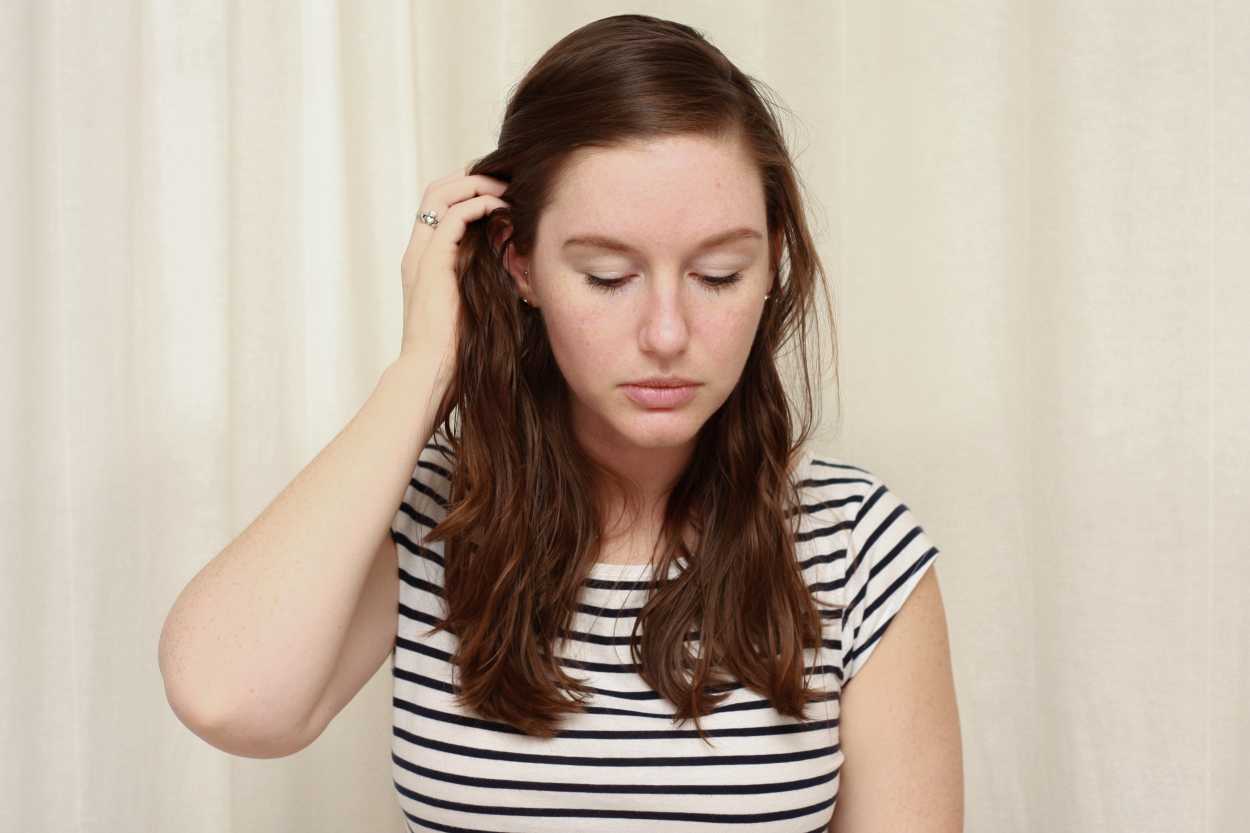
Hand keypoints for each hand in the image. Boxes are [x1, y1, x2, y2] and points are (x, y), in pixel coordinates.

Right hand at [399, 162, 509, 374]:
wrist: (432, 371)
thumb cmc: (457, 348)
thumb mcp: (474, 303)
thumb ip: (484, 278)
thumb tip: (517, 264)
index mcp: (424, 260)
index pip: (439, 207)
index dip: (466, 190)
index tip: (499, 189)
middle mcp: (418, 251)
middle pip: (436, 191)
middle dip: (471, 178)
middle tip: (505, 180)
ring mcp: (421, 255)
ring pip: (440, 195)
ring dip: (476, 185)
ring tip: (506, 188)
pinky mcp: (432, 262)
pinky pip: (453, 218)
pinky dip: (477, 206)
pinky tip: (501, 209)